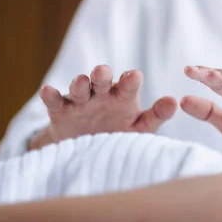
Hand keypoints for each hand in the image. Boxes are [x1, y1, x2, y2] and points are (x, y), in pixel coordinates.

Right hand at [33, 65, 176, 148]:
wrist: (89, 150)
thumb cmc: (121, 134)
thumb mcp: (140, 128)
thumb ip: (156, 115)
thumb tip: (174, 101)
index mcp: (124, 96)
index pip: (129, 84)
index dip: (131, 80)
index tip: (135, 76)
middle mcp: (102, 94)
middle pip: (102, 79)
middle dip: (102, 74)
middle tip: (103, 71)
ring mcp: (81, 101)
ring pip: (79, 88)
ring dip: (79, 83)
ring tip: (81, 82)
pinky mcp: (61, 112)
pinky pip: (55, 102)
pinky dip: (51, 95)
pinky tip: (47, 90)